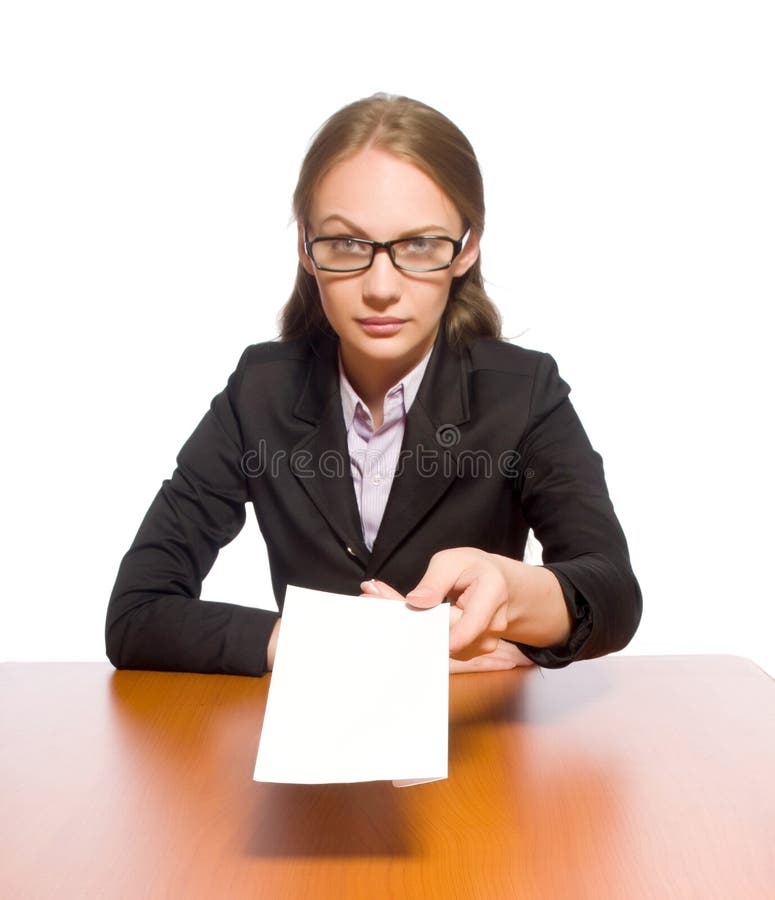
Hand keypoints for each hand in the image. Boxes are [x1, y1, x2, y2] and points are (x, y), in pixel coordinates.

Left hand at [403, 548, 570, 659]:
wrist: (495, 584)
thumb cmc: (471, 569)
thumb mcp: (451, 562)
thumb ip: (435, 580)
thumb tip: (416, 600)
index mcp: (492, 593)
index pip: (472, 623)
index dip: (449, 635)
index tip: (420, 636)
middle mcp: (492, 625)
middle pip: (450, 636)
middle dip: (415, 625)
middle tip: (373, 599)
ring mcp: (484, 643)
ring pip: (444, 646)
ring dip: (417, 631)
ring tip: (391, 608)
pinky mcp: (470, 652)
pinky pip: (443, 649)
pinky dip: (425, 637)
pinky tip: (411, 622)